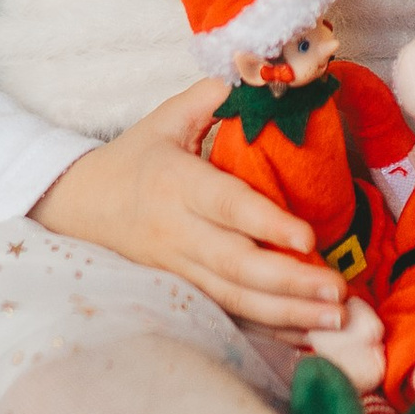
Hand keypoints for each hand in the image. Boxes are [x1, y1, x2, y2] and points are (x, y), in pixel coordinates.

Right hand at [31, 78, 353, 332]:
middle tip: (338, 292)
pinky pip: (227, 315)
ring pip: (233, 298)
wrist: (76, 206)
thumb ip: (208, 100)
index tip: (307, 238)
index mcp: (176, 184)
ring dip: (286, 313)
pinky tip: (307, 335)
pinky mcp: (181, 292)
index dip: (266, 224)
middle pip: (234, 264)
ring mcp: (177, 269)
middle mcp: (176, 232)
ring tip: (334, 319)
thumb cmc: (131, 160)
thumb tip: (252, 78)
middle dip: (289, 282)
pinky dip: (268, 329)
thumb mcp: (163, 121)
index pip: (226, 206)